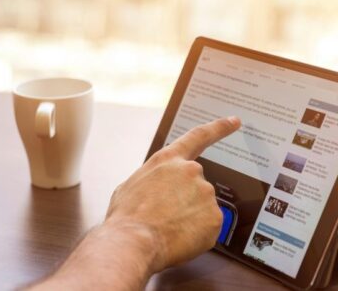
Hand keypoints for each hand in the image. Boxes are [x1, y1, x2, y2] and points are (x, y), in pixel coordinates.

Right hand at [105, 117, 240, 272]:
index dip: (219, 128)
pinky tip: (178, 236)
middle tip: (166, 217)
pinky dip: (197, 234)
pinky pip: (209, 227)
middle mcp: (191, 171)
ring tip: (167, 228)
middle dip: (185, 201)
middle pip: (196, 186)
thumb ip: (153, 180)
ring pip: (202, 208)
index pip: (198, 137)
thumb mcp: (131, 185)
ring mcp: (205, 193)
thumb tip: (157, 190)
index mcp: (168, 160)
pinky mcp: (215, 217)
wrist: (133, 240)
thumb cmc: (127, 215)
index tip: (234, 121)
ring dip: (190, 218)